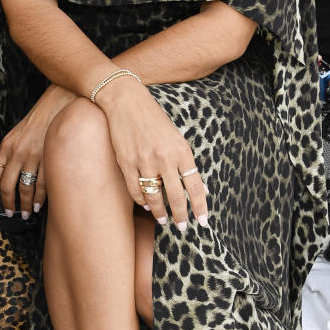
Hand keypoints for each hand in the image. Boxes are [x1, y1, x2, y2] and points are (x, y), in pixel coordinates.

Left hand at [0, 86, 75, 217]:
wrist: (59, 103)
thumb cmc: (39, 119)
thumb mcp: (17, 133)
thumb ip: (10, 152)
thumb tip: (6, 173)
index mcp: (6, 145)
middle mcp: (17, 152)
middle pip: (8, 186)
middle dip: (7, 204)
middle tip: (10, 214)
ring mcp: (33, 156)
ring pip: (25, 188)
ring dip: (25, 205)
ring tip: (26, 214)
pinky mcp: (49, 158)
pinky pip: (43, 184)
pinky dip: (41, 198)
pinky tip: (40, 206)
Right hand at [95, 80, 207, 228]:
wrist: (127, 102)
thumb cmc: (155, 120)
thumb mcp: (177, 139)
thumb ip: (187, 164)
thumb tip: (201, 189)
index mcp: (181, 151)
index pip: (194, 186)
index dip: (200, 207)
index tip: (203, 221)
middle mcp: (164, 158)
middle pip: (175, 196)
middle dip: (181, 215)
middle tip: (182, 227)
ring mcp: (144, 161)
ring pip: (154, 196)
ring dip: (159, 212)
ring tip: (163, 219)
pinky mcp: (126, 162)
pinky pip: (135, 190)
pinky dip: (142, 200)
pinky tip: (146, 204)